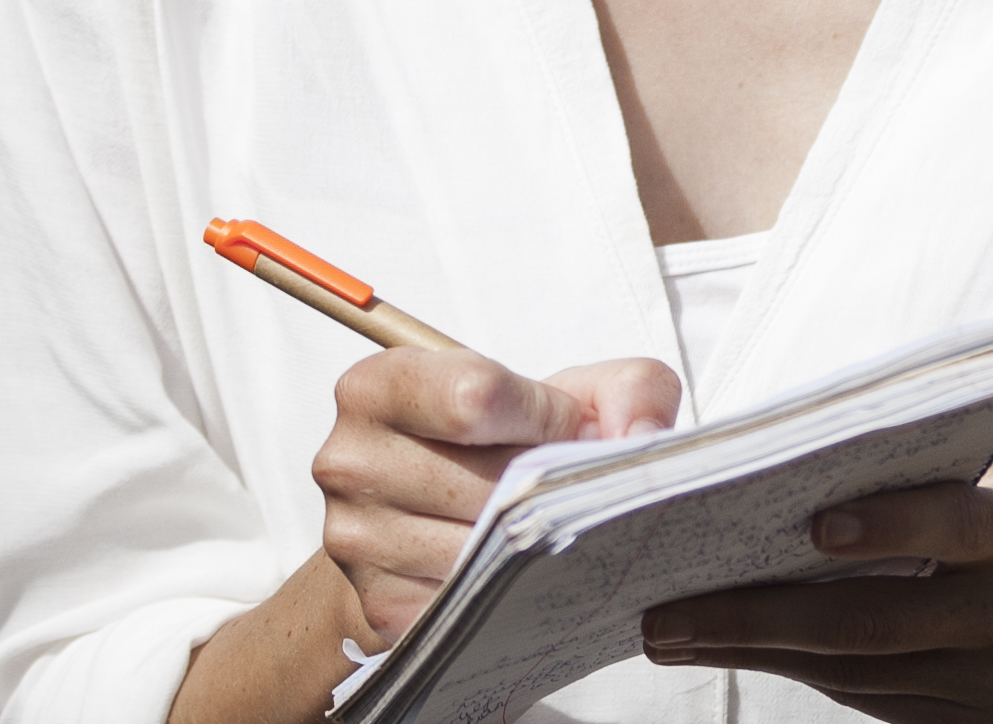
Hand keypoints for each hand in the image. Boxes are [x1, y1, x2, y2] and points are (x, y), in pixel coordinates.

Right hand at [313, 348, 682, 645]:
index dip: (545, 417)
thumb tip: (642, 441)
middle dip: (544, 491)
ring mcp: (355, 539)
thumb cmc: (501, 447)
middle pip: (485, 484)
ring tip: (538, 526)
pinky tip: (514, 573)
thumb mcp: (569, 392)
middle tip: (558, 489)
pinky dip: (506, 595)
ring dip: (531, 546)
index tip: (565, 428)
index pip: (475, 397)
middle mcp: (350, 459)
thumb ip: (628, 389)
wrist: (436, 516)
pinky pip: (468, 607)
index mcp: (378, 385)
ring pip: (480, 551)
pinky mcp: (378, 606)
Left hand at [642, 463, 992, 723]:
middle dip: (759, 617)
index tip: (811, 525)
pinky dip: (800, 671)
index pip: (960, 523)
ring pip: (859, 671)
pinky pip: (872, 700)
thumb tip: (774, 489)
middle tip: (667, 612)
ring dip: (758, 651)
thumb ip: (908, 480)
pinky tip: (741, 648)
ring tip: (677, 632)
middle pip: (879, 622)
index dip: (892, 523)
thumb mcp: (983, 476)